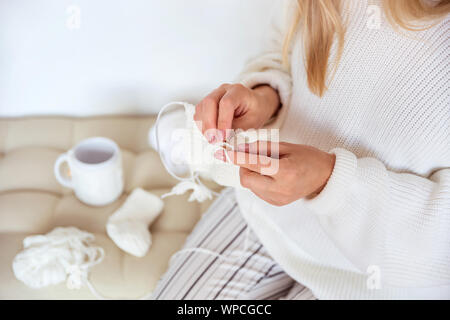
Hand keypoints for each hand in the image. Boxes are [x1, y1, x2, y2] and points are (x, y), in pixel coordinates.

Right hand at [194, 83, 279, 141]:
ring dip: (204, 126)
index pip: (226, 103)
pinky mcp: (207, 103)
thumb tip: (224, 139)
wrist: (255, 103)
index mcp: (238, 91)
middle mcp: (224, 90)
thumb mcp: (253, 122)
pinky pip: (199, 112)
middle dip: (209, 124)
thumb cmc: (256, 111)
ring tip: (212, 139)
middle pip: (209, 102)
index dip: (223, 121)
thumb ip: (238, 129)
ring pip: (201, 107)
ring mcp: (214, 95)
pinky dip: (202, 124)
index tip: (223, 136)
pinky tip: (210, 133)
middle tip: (213, 140)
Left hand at [215, 141, 335, 205]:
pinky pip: (257, 191)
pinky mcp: (276, 203)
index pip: (254, 164)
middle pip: (246, 178)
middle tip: (252, 157)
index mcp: (286, 172)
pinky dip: (257, 181)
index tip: (222, 152)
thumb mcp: (286, 146)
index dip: (236, 157)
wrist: (325, 177)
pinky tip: (270, 175)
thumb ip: (261, 147)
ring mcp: (278, 199)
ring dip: (250, 173)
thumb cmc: (308, 158)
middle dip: (243, 166)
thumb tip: (239, 148)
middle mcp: (281, 188)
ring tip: (267, 165)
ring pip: (250, 185)